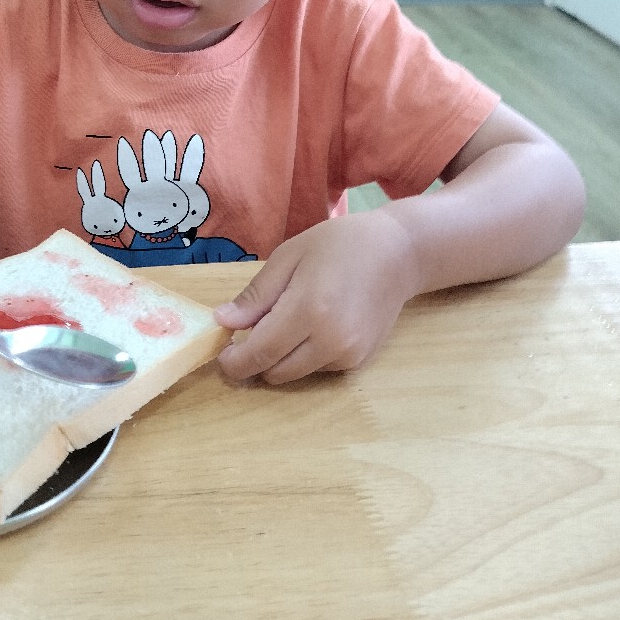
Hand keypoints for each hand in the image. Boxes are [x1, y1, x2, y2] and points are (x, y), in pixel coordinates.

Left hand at [214, 210, 419, 384]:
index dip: (234, 360)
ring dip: (278, 359)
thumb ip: (256, 295)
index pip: (259, 353)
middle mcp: (330, 341)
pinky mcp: (359, 361)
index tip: (222, 352)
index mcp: (309, 310)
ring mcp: (348, 354)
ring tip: (284, 322)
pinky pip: (316, 369)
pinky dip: (303, 356)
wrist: (397, 253)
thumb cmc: (338, 245)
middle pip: (274, 372)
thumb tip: (224, 322)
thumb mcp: (289, 257)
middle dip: (253, 360)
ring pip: (294, 374)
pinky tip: (311, 326)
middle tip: (248, 331)